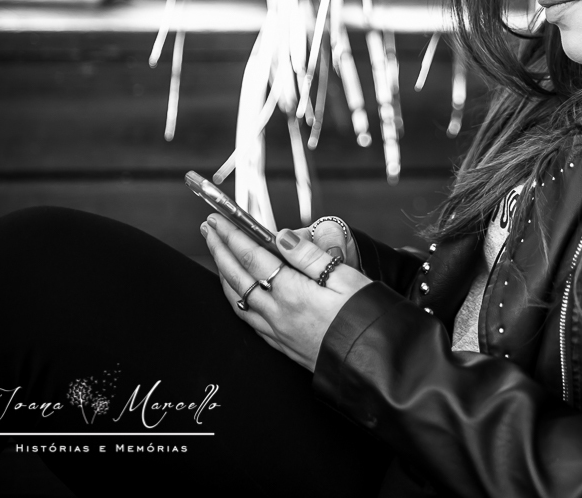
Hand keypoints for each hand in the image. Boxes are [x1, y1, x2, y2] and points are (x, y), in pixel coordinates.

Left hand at [201, 214, 371, 371]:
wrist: (373, 361)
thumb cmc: (366, 316)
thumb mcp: (345, 278)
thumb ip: (310, 256)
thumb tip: (281, 235)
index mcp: (293, 293)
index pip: (253, 258)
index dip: (233, 236)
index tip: (219, 219)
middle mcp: (278, 314)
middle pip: (237, 277)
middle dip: (219, 250)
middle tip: (208, 228)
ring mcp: (277, 331)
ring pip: (237, 300)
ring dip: (223, 274)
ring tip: (217, 255)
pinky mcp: (282, 344)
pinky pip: (247, 319)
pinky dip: (234, 299)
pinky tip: (235, 293)